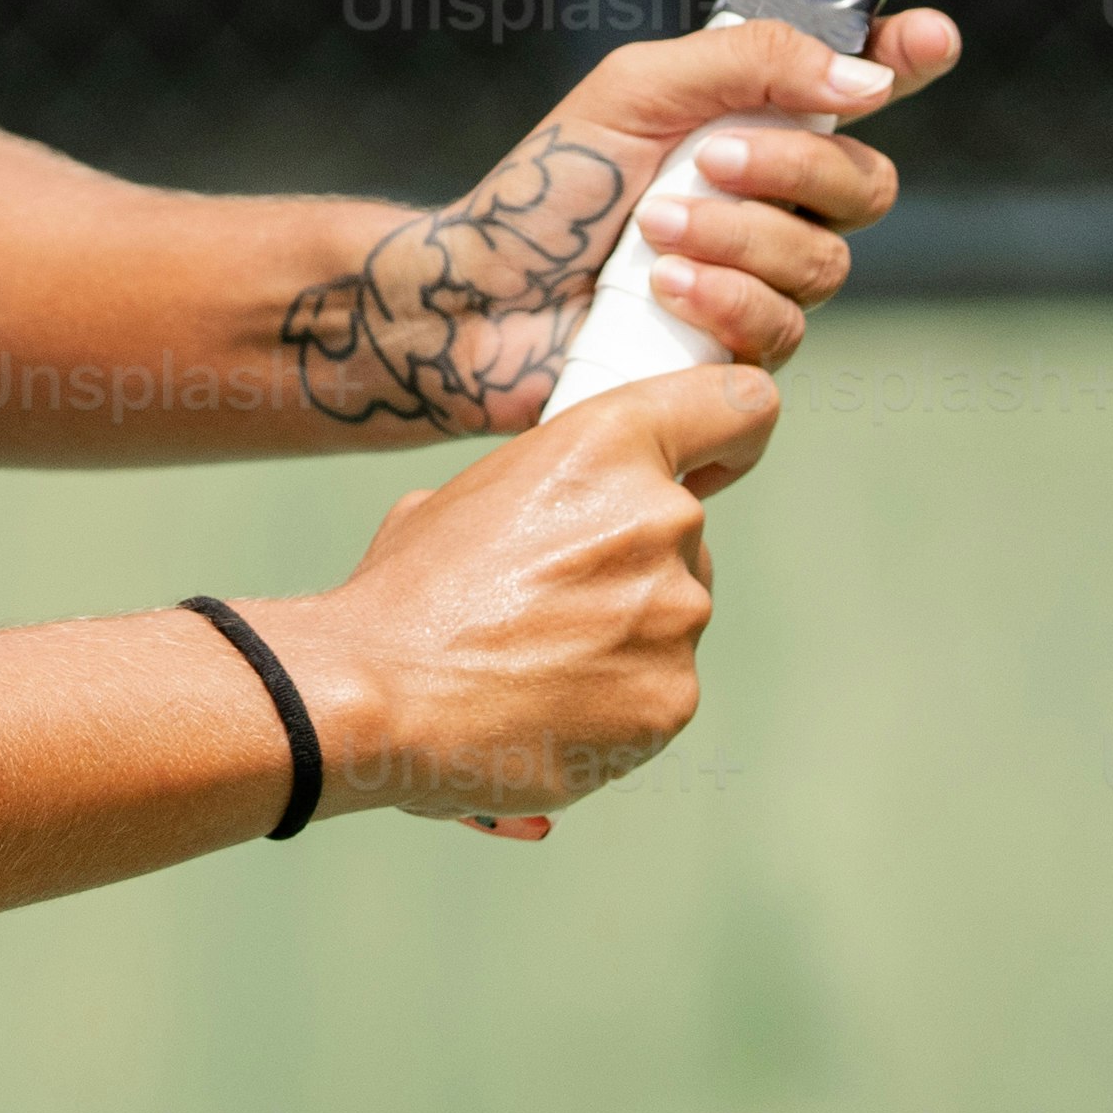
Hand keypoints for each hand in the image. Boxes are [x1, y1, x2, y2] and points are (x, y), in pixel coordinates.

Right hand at [254, 354, 778, 845]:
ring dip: (620, 637)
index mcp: (606, 445)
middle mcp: (661, 518)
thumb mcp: (461, 498)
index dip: (730, 436)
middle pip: (683, 535)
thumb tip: (556, 526)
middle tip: (545, 603)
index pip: (738, 404)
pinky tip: (545, 708)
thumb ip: (542, 496)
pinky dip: (615, 703)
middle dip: (630, 564)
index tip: (713, 463)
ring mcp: (675, 613)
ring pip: (671, 616)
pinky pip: (660, 690)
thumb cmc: (402, 596)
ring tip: (530, 664)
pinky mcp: (673, 697)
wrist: (373, 698)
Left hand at [549, 4, 958, 393]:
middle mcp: (777, 202)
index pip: (863, 88)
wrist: (480, 292)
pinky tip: (662, 289)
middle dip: (794, 171)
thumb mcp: (637, 90)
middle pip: (868, 186)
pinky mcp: (738, 352)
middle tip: (706, 162)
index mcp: (758, 124)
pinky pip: (782, 329)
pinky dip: (722, 298)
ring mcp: (764, 282)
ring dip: (737, 238)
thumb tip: (863, 79)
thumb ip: (749, 63)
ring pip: (826, 263)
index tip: (929, 42)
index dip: (908, 63)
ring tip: (654, 232)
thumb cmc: (551, 188)